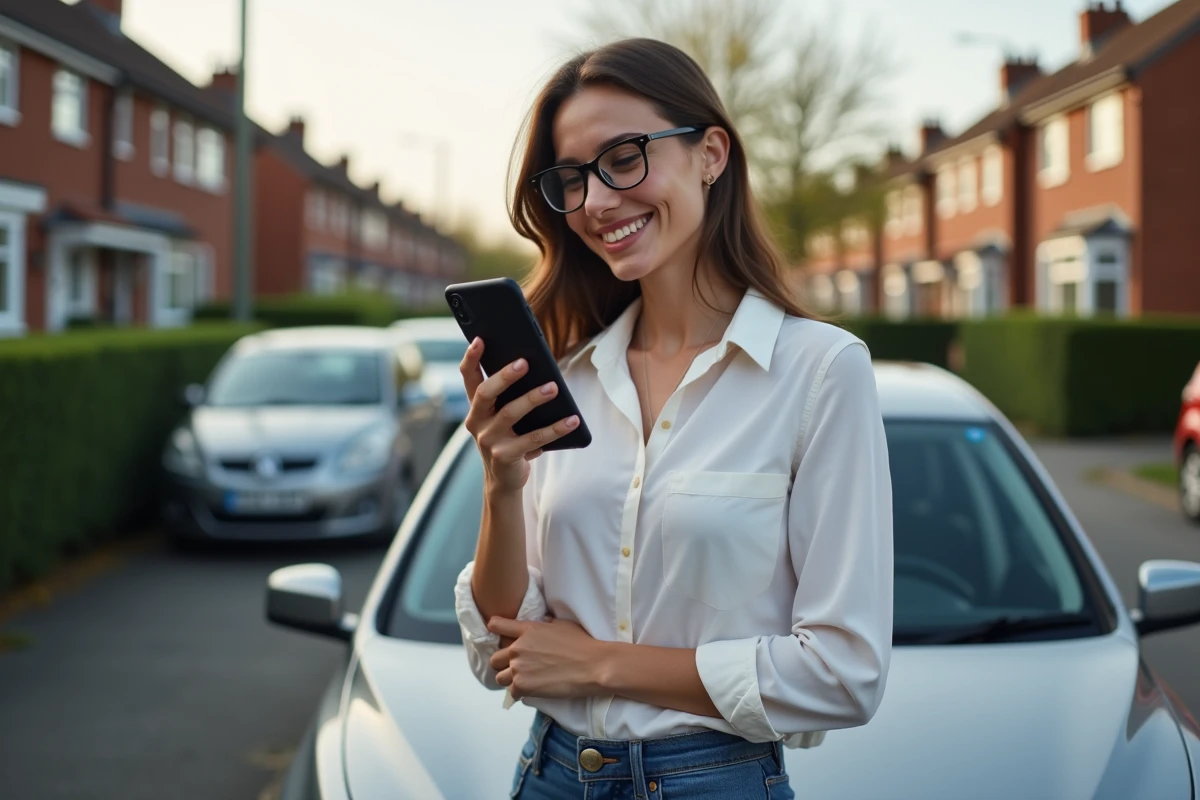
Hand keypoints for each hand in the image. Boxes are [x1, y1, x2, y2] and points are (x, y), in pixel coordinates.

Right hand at [460, 338, 579, 493]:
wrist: (504, 479)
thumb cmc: (510, 437)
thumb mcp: (506, 416)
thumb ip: (512, 396)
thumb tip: (542, 371)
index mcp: (477, 406)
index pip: (469, 377)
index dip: (472, 358)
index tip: (480, 339)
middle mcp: (477, 421)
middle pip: (486, 393)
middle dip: (504, 376)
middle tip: (524, 362)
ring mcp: (488, 440)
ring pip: (510, 413)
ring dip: (532, 398)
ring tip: (553, 387)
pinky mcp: (505, 456)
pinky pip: (534, 438)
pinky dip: (555, 428)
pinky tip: (572, 419)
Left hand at [487, 616, 606, 700]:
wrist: (593, 665)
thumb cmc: (582, 644)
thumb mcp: (562, 625)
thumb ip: (546, 624)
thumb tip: (543, 622)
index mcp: (527, 630)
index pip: (496, 625)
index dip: (496, 631)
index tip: (502, 638)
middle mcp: (518, 648)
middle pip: (494, 658)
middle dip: (503, 663)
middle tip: (518, 667)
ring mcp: (518, 667)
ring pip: (499, 678)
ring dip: (510, 680)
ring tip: (525, 681)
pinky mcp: (523, 686)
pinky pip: (512, 693)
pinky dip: (521, 693)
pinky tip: (534, 690)